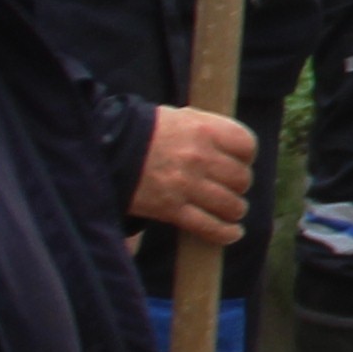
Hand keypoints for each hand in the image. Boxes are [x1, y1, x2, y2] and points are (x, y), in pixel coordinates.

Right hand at [131, 105, 256, 243]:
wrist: (106, 148)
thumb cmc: (144, 131)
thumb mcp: (179, 118)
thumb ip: (207, 129)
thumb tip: (231, 146)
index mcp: (203, 129)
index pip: (246, 145)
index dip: (246, 156)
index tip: (240, 161)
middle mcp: (199, 157)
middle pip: (241, 178)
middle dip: (238, 186)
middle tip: (228, 187)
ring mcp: (186, 185)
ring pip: (231, 205)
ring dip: (234, 210)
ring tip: (228, 210)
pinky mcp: (172, 210)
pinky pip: (210, 227)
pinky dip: (226, 233)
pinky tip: (232, 233)